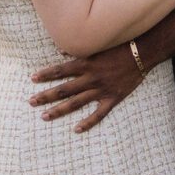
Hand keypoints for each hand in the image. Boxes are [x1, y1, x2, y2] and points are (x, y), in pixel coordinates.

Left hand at [29, 43, 143, 130]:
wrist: (142, 53)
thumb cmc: (120, 45)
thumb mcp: (99, 44)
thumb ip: (80, 49)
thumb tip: (61, 51)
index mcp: (86, 63)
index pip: (60, 70)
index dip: (46, 74)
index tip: (32, 78)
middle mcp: (91, 78)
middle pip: (64, 89)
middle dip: (46, 95)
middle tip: (31, 101)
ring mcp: (101, 89)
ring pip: (76, 103)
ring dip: (59, 110)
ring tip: (45, 116)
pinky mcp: (113, 98)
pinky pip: (99, 114)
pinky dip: (88, 122)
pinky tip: (77, 129)